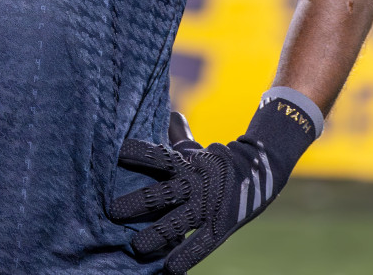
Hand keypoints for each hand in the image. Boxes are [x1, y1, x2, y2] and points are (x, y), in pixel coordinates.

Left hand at [110, 97, 319, 272]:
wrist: (261, 171)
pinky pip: (200, 245)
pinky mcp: (219, 227)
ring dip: (155, 235)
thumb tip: (166, 112)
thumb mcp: (196, 149)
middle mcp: (193, 185)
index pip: (158, 155)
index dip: (138, 153)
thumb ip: (178, 134)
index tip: (117, 154)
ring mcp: (206, 207)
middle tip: (112, 211)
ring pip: (176, 223)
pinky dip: (185, 257)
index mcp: (186, 163)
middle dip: (136, 203)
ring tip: (135, 247)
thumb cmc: (216, 161)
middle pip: (160, 194)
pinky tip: (169, 270)